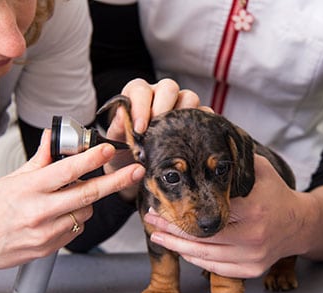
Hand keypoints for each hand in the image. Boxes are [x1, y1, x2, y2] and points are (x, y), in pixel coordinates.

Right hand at [0, 129, 144, 282]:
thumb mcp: (12, 179)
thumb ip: (40, 160)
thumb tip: (54, 137)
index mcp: (29, 189)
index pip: (67, 171)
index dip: (91, 159)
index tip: (109, 150)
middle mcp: (40, 212)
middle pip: (88, 194)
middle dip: (116, 181)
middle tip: (136, 171)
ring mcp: (47, 233)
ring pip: (86, 212)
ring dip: (87, 201)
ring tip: (67, 197)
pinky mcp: (51, 248)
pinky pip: (77, 228)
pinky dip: (76, 218)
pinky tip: (59, 215)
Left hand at [103, 78, 204, 200]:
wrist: (137, 174)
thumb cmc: (124, 155)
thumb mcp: (115, 144)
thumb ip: (119, 129)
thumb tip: (124, 116)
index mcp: (138, 96)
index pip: (140, 90)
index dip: (140, 106)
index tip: (139, 129)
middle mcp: (160, 96)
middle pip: (169, 87)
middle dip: (163, 107)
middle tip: (158, 131)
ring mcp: (181, 106)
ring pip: (190, 97)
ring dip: (183, 115)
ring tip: (175, 138)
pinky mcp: (198, 120)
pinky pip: (206, 115)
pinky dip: (202, 125)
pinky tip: (194, 142)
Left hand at [144, 155, 313, 278]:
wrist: (301, 224)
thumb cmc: (276, 194)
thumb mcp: (261, 170)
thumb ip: (236, 156)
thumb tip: (211, 131)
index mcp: (252, 209)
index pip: (209, 212)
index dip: (181, 210)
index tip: (159, 203)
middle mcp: (252, 237)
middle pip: (202, 237)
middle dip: (172, 229)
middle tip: (151, 220)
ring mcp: (252, 257)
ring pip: (206, 256)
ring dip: (178, 246)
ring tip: (158, 235)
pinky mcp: (251, 270)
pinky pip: (216, 269)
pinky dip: (196, 259)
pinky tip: (181, 250)